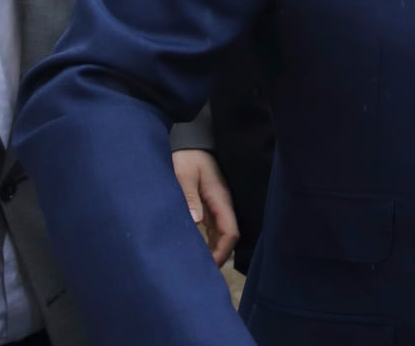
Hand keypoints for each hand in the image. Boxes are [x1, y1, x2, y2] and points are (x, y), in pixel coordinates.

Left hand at [171, 149, 238, 266]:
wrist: (189, 140)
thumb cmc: (187, 156)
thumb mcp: (184, 174)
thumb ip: (189, 197)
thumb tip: (196, 222)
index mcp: (220, 198)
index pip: (230, 232)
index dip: (222, 252)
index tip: (208, 267)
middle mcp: (222, 204)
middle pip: (227, 237)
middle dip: (218, 256)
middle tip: (201, 273)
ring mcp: (216, 204)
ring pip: (220, 233)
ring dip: (213, 249)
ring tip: (198, 266)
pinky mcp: (208, 203)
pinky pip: (213, 227)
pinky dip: (207, 241)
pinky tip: (196, 250)